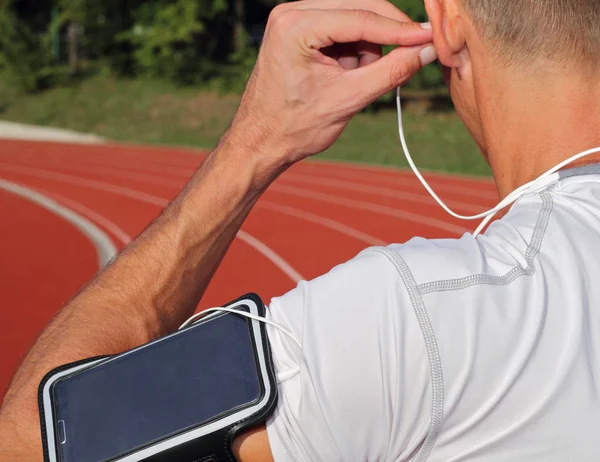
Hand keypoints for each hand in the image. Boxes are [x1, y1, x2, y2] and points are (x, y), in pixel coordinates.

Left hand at [226, 0, 435, 175]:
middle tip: (412, 54)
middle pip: (359, 7)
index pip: (361, 17)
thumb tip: (427, 50)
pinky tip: (344, 75)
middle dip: (385, 36)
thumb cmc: (293, 127)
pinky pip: (340, 28)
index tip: (431, 36)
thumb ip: (391, 71)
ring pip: (353, 18)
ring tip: (353, 81)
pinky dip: (352, 50)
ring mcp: (293, 18)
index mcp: (295, 26)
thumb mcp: (348, 99)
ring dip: (366, 47)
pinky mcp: (298, 29)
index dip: (400, 29)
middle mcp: (291, 12)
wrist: (260, 142)